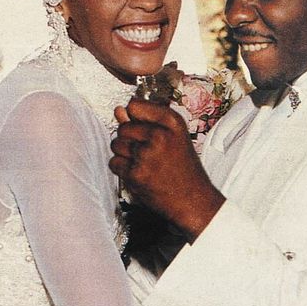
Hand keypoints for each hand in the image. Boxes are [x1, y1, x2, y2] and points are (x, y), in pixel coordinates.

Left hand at [109, 99, 224, 242]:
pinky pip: (114, 163)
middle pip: (122, 127)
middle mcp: (160, 135)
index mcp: (172, 122)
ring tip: (144, 163)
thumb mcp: (173, 137)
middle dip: (129, 139)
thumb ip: (145, 121)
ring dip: (124, 154)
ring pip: (116, 144)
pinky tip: (139, 173)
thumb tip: (118, 111)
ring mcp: (146, 155)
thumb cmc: (183, 168)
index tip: (143, 128)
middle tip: (147, 152)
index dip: (134, 117)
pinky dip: (122, 170)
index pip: (134, 105)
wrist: (193, 200)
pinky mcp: (136, 174)